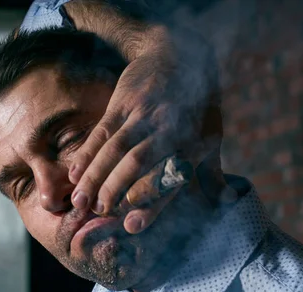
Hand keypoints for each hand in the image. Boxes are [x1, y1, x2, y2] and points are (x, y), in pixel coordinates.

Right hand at [69, 51, 221, 233]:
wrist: (177, 54)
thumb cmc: (198, 102)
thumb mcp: (212, 135)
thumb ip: (214, 171)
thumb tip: (227, 201)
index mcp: (191, 144)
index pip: (171, 179)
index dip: (152, 204)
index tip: (133, 225)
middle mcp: (167, 130)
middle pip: (137, 164)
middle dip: (115, 190)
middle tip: (98, 213)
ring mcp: (142, 115)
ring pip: (114, 149)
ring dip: (94, 176)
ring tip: (79, 202)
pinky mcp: (122, 103)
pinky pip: (101, 131)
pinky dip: (87, 153)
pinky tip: (75, 174)